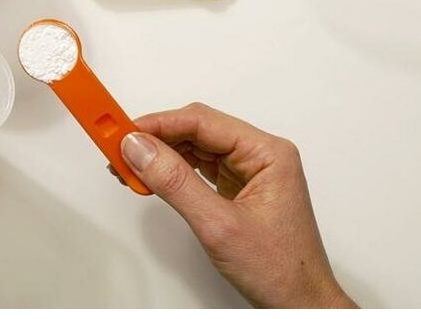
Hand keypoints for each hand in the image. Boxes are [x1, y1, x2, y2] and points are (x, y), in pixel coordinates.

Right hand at [116, 102, 355, 308]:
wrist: (302, 306)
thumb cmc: (282, 271)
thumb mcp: (219, 225)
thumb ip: (176, 183)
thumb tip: (140, 149)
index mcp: (267, 153)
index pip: (202, 122)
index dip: (159, 124)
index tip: (124, 131)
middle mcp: (259, 155)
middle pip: (196, 130)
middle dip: (155, 138)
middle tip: (118, 146)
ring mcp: (249, 171)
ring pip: (194, 147)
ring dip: (160, 154)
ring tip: (128, 164)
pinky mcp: (239, 187)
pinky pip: (198, 167)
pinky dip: (171, 170)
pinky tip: (150, 177)